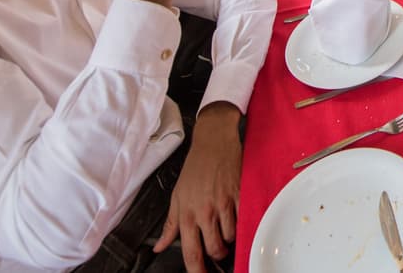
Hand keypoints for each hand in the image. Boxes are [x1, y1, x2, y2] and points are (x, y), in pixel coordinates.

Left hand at [154, 104, 241, 271]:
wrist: (213, 142)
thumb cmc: (195, 167)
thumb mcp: (177, 196)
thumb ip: (170, 225)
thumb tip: (160, 246)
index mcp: (186, 214)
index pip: (192, 253)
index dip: (198, 270)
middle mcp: (204, 211)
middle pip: (214, 249)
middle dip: (217, 254)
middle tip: (217, 248)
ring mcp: (223, 204)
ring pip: (230, 236)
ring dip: (229, 237)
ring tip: (225, 227)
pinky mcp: (238, 195)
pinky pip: (243, 219)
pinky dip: (241, 222)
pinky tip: (236, 216)